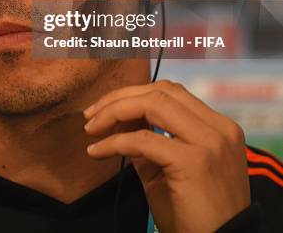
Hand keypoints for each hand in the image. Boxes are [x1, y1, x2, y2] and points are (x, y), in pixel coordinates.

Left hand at [83, 80, 249, 232]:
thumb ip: (148, 140)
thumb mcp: (168, 170)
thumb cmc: (193, 217)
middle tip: (91, 114)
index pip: (171, 93)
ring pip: (153, 104)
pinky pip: (143, 139)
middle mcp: (219, 129)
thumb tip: (116, 118)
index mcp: (219, 127)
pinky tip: (96, 152)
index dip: (134, 95)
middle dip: (120, 98)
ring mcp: (210, 142)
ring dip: (115, 111)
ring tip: (92, 128)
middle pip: (161, 91)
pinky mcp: (194, 161)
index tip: (106, 108)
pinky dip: (114, 141)